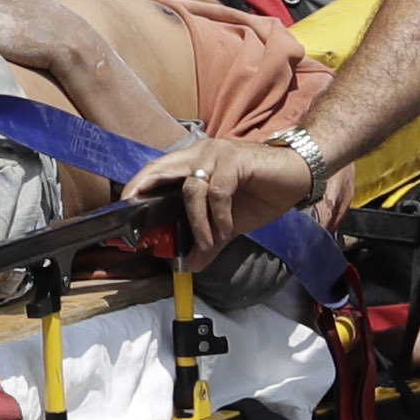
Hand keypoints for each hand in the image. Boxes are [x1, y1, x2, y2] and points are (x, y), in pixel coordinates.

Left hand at [136, 131, 318, 248]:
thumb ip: (208, 240)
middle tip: (138, 223)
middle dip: (143, 193)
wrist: (298, 175)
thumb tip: (190, 265)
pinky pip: (216, 192)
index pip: (155, 172)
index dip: (136, 188)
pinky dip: (218, 216)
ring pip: (191, 188)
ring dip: (197, 222)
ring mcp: (217, 154)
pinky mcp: (235, 161)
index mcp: (193, 163)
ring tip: (208, 241)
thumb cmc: (262, 191)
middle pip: (160, 170)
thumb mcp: (229, 223)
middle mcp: (200, 154)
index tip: (122, 211)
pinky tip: (226, 228)